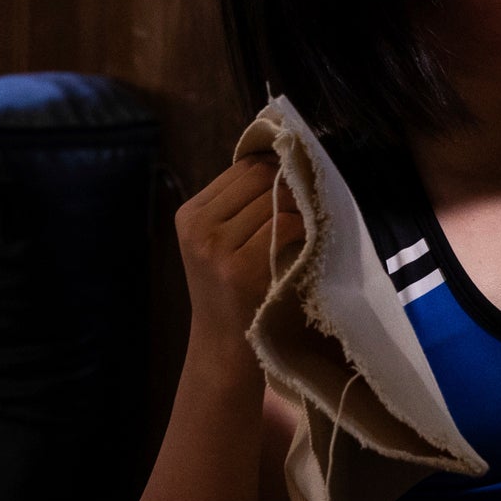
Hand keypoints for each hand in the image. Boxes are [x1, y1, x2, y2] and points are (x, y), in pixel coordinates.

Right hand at [174, 152, 305, 341]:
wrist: (223, 345)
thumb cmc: (230, 288)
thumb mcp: (218, 241)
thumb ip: (240, 204)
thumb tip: (284, 155)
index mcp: (190, 213)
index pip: (243, 168)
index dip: (275, 168)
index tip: (297, 179)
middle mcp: (199, 227)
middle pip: (259, 177)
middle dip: (289, 183)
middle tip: (310, 198)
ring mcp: (217, 248)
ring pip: (275, 199)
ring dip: (300, 206)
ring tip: (309, 221)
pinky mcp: (241, 268)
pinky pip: (285, 224)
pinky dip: (303, 228)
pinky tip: (305, 241)